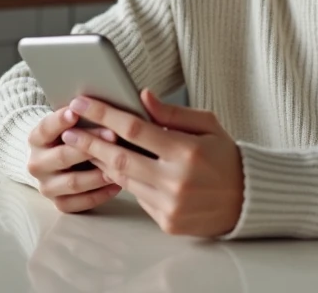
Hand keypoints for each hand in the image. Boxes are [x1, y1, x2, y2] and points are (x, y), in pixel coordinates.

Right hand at [28, 107, 121, 212]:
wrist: (54, 162)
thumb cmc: (70, 136)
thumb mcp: (68, 122)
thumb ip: (81, 114)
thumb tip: (103, 105)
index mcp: (36, 139)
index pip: (46, 128)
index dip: (60, 120)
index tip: (75, 111)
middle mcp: (37, 164)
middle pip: (62, 156)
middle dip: (89, 145)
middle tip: (113, 134)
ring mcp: (47, 186)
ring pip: (73, 182)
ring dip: (98, 173)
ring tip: (119, 164)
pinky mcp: (59, 203)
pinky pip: (81, 203)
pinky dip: (100, 194)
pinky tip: (117, 184)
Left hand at [61, 90, 244, 236]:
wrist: (248, 200)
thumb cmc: (226, 156)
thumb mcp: (207, 124)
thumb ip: (172, 112)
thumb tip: (142, 96)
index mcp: (187, 151)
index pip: (135, 129)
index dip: (105, 114)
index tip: (83, 102)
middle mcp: (176, 180)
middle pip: (120, 158)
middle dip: (90, 141)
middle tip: (69, 129)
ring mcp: (170, 204)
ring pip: (123, 180)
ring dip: (101, 161)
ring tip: (84, 145)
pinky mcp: (166, 222)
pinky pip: (137, 197)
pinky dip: (123, 181)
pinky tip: (111, 167)